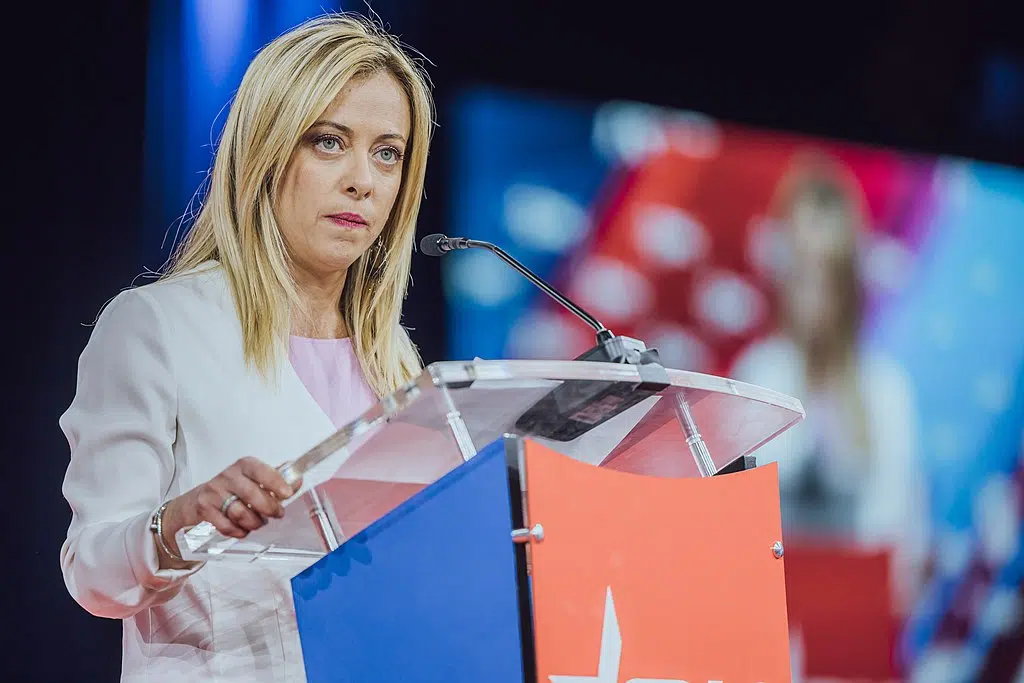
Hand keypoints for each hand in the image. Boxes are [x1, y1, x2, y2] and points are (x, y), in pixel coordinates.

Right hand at [159, 458, 300, 564]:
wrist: (198, 500)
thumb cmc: (232, 489)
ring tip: (258, 522)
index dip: (275, 482)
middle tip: (277, 514)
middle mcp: (227, 476)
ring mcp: (214, 492)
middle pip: (252, 494)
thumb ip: (276, 480)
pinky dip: (239, 531)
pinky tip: (243, 529)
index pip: (260, 470)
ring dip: (254, 522)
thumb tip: (297, 481)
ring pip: (239, 512)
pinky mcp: (204, 509)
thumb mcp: (254, 479)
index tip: (287, 494)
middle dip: (269, 508)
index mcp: (243, 466)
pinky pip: (226, 525)